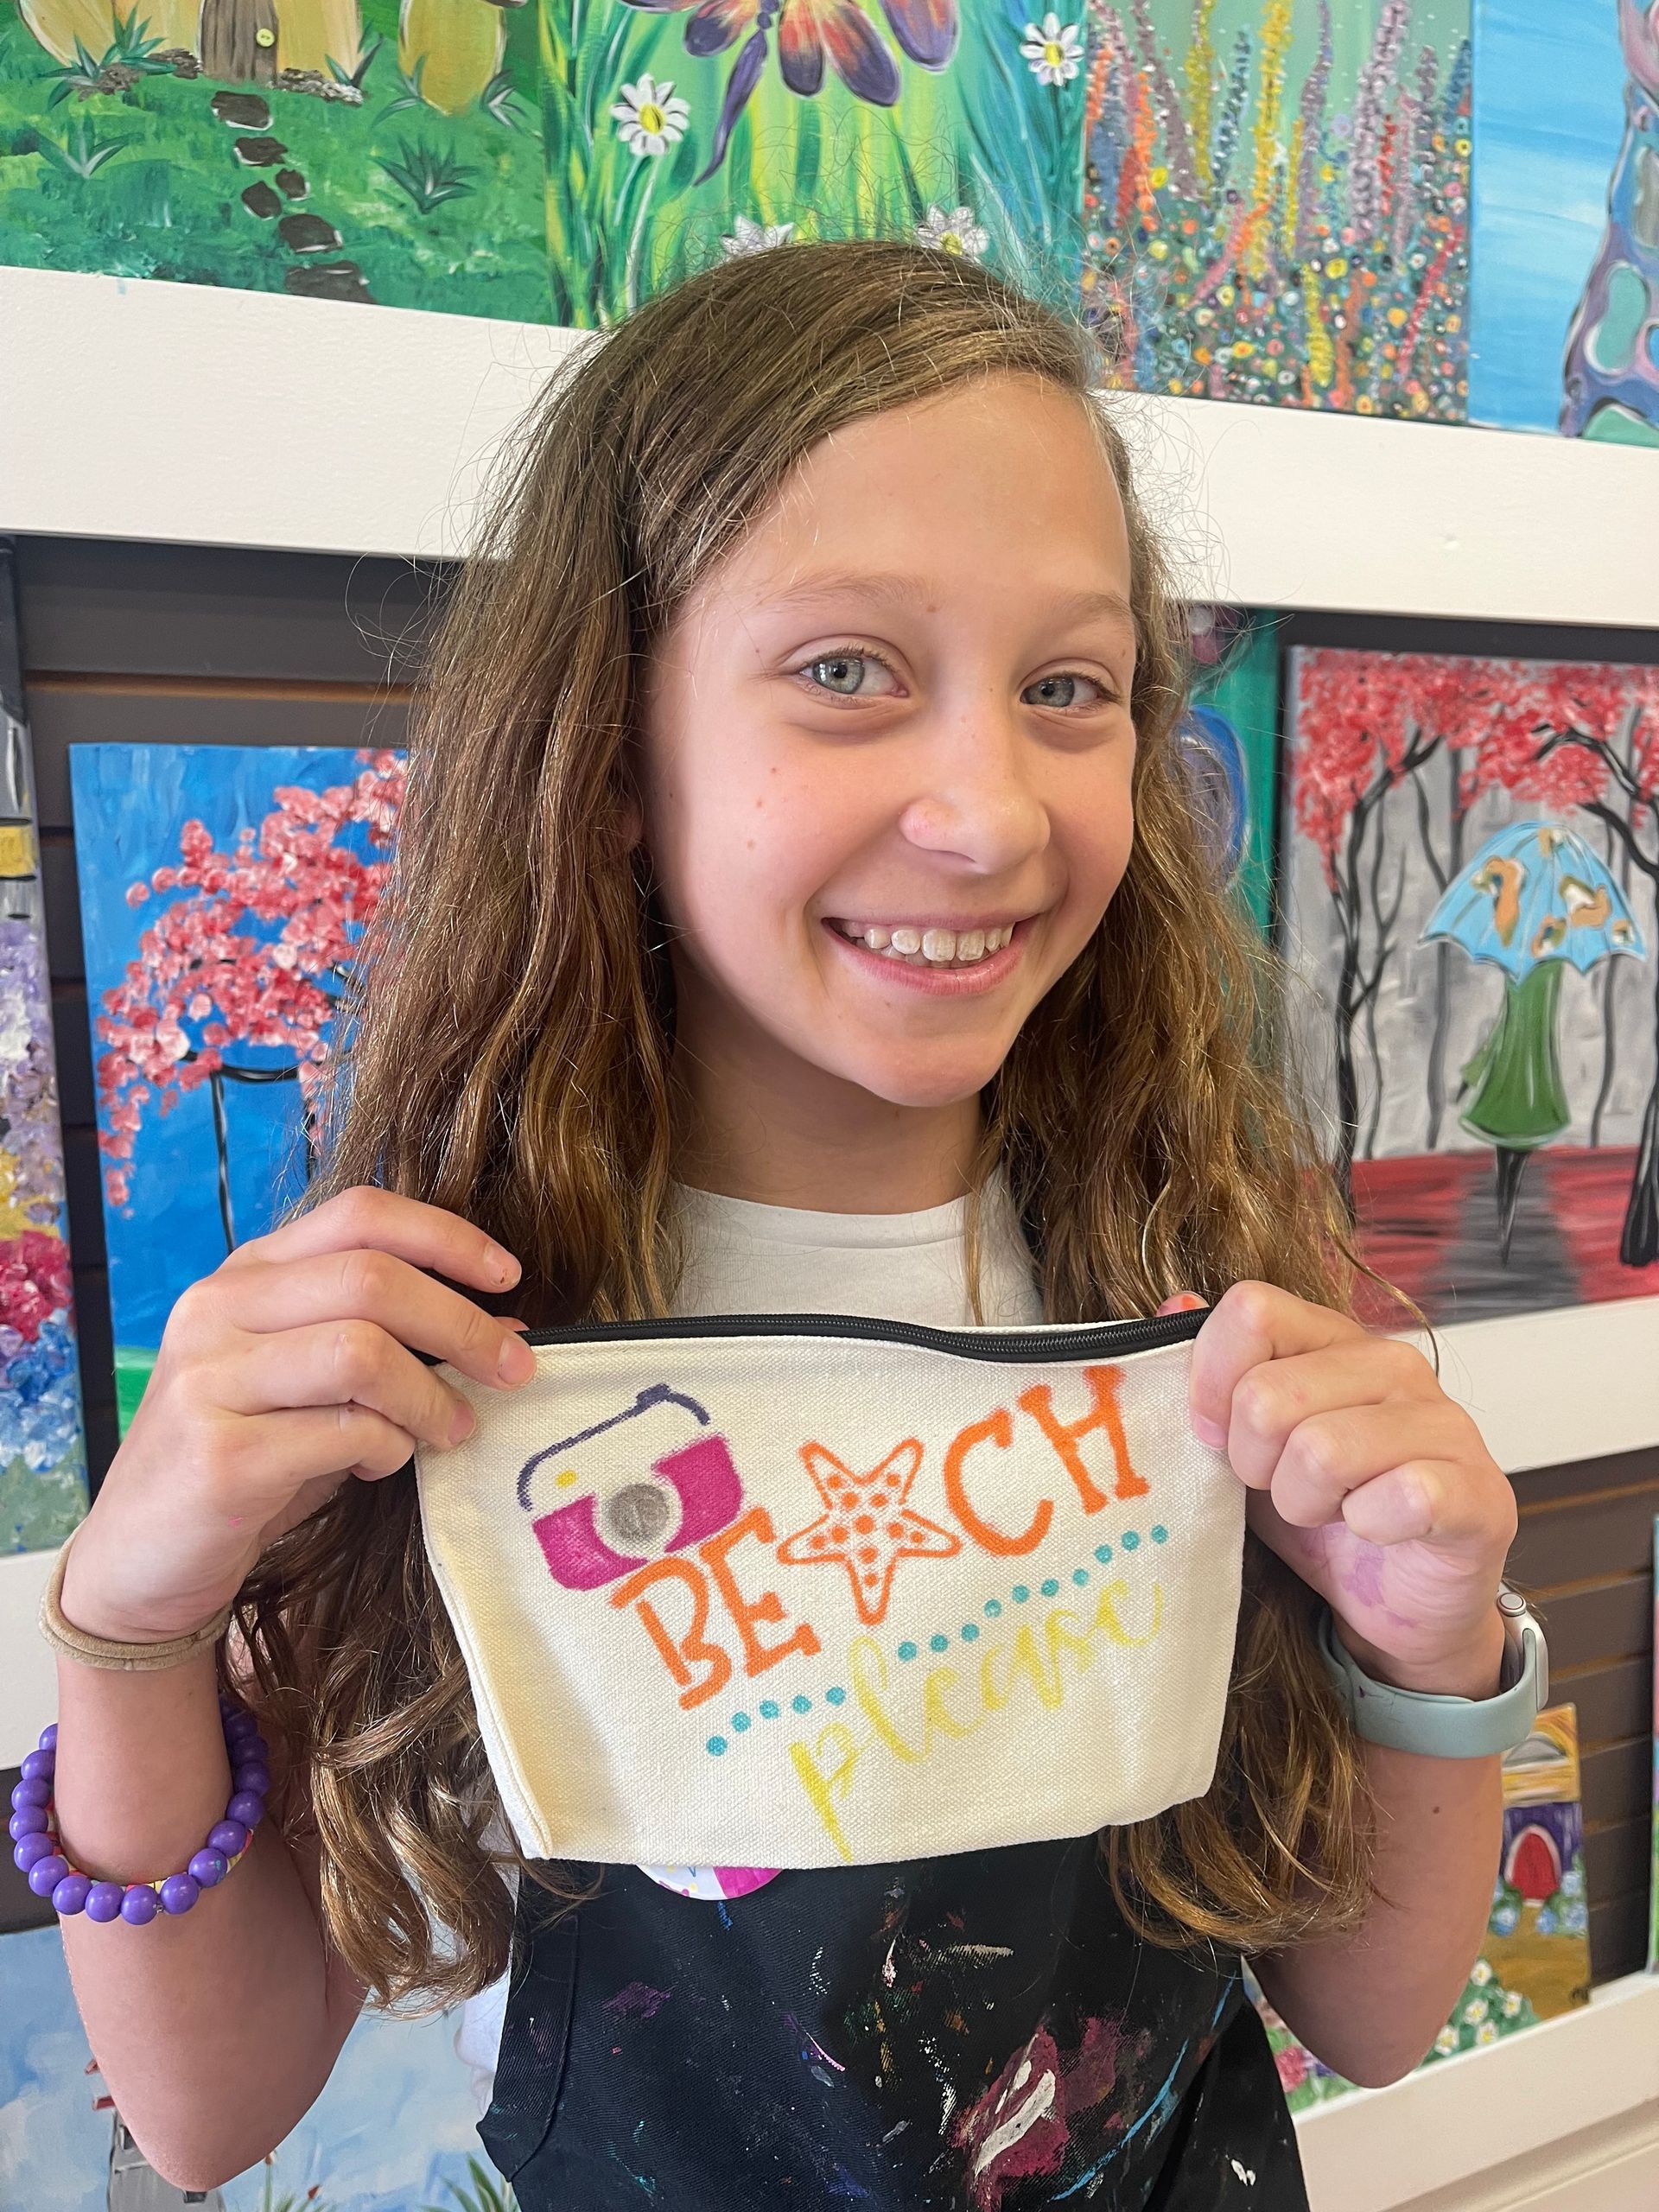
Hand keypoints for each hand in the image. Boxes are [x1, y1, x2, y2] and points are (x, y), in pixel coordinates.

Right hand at [61, 1187, 537, 1647]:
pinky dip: (386, 1449)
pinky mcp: (217, 1454)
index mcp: (246, 1275)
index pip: (359, 1214)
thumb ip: (395, 1345)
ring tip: (449, 1430)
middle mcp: (218, 1309)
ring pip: (361, 1352)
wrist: (142, 1558)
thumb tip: (508, 1329)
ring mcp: (209, 1378)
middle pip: (372, 1279)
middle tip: (513, 1370)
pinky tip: (378, 1464)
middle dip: (462, 1324)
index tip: (507, 1275)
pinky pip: (341, 1433)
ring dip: (429, 1396)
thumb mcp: (317, 1387)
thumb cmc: (248, 1458)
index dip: (445, 1236)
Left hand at [1155, 1282, 1515, 1697]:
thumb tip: (1169, 1306)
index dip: (1210, 1380)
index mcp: (1333, 1339)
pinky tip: (1377, 1531)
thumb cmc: (1322, 1514)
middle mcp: (1393, 1365)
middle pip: (1269, 1394)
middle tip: (1282, 1488)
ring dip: (1305, 1503)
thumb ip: (1212, 1377)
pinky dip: (1370, 1527)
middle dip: (1255, 1463)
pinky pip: (1401, 1496)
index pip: (1252, 1311)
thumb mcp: (1247, 1446)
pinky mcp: (1480, 1490)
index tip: (1213, 1434)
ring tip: (1329, 1512)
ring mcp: (1445, 1423)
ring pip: (1322, 1450)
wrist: (1400, 1603)